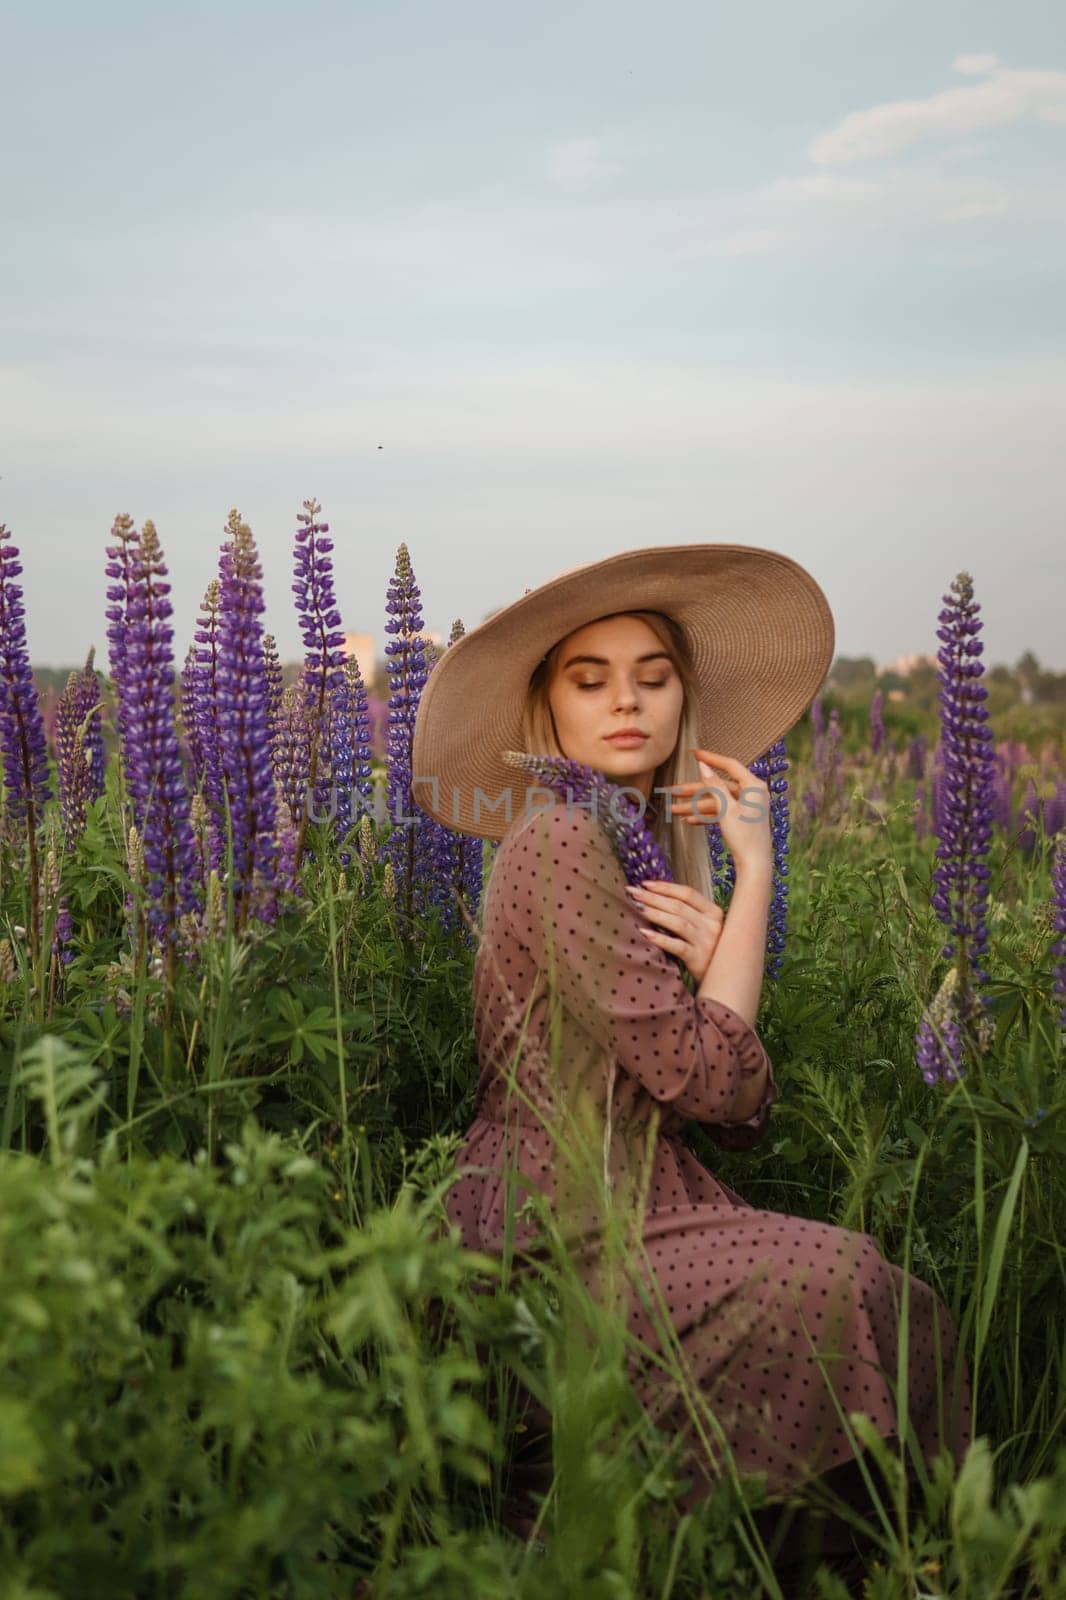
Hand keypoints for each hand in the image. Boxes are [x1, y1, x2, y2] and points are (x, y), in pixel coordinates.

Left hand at [626, 879, 724, 985]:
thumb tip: (656, 897)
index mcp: (713, 912)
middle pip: (679, 906)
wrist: (723, 979)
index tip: (644, 884)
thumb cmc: (707, 950)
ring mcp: (707, 942)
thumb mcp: (704, 928)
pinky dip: (660, 938)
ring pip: (678, 923)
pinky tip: (644, 933)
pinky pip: (677, 946)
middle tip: (632, 892)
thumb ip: (688, 913)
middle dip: (653, 897)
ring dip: (655, 913)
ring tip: (637, 908)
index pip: (687, 894)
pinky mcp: (699, 960)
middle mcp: (712, 925)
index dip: (665, 887)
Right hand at [664, 748, 771, 874]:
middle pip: (718, 786)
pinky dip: (706, 815)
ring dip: (695, 806)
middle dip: (694, 791)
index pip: (729, 765)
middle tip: (672, 790)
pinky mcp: (743, 818)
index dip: (710, 758)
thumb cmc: (744, 837)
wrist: (754, 865)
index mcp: (754, 786)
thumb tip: (703, 766)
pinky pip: (721, 812)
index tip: (694, 753)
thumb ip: (714, 786)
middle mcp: (752, 793)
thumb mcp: (726, 809)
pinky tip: (689, 820)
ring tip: (674, 810)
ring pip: (717, 801)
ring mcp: (747, 806)